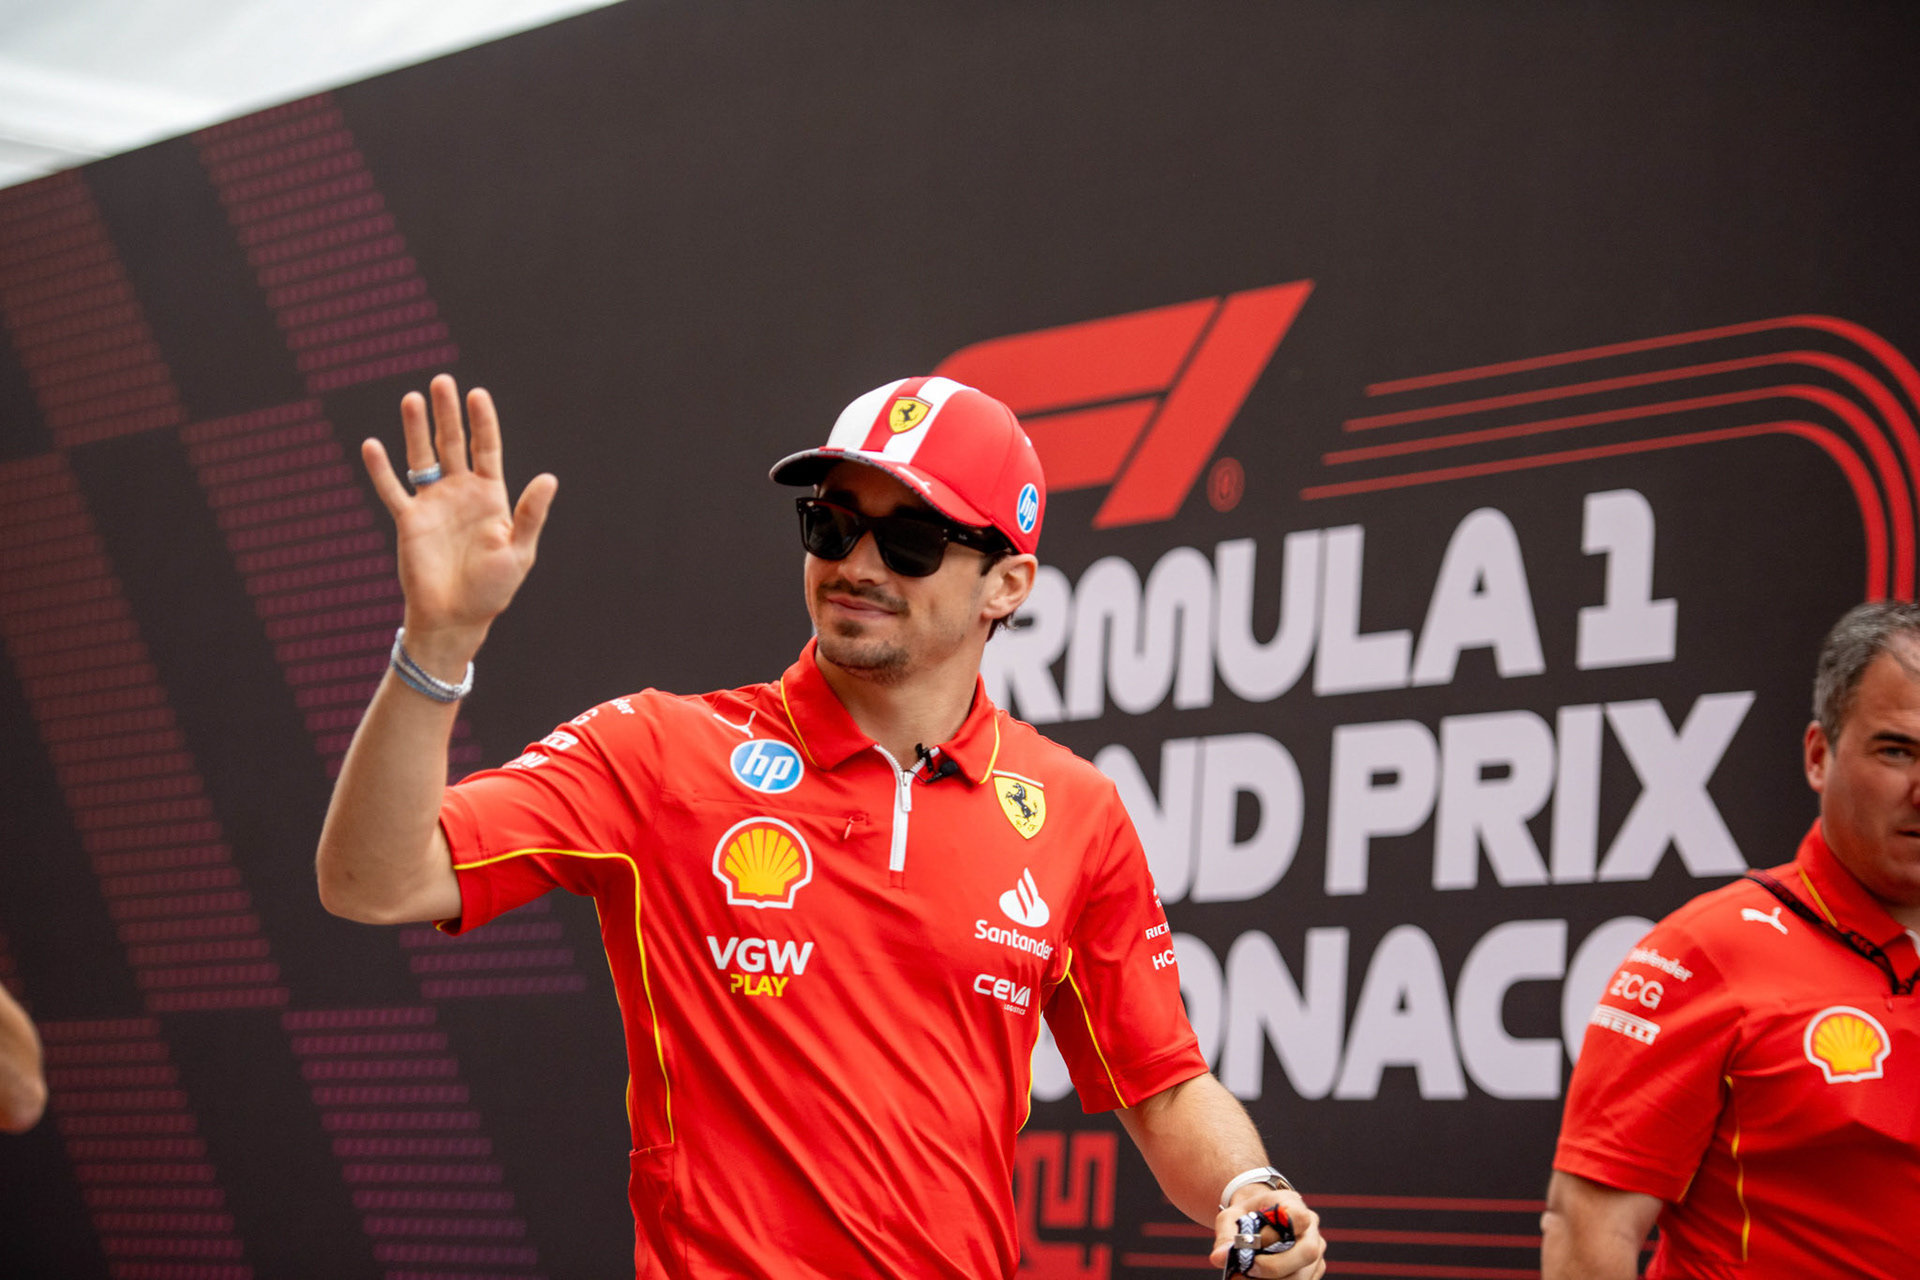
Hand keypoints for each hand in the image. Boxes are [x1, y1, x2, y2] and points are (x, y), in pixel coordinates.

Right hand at [362, 374, 557, 671]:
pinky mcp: (409, 521)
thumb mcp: (519, 551)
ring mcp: (433, 504)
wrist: (455, 618)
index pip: (486, 449)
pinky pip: (392, 489)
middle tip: (442, 381)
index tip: (477, 393)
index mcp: (491, 497)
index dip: (482, 422)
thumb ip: (530, 514)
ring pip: (422, 457)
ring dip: (416, 429)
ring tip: (412, 397)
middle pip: (453, 444)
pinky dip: (381, 469)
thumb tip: (549, 477)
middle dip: (448, 413)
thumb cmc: (492, 589)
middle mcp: (460, 493)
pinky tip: (372, 445)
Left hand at [1209, 1187, 1324, 1278]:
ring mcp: (1316, 1249)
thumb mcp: (1231, 1217)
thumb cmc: (1246, 1216)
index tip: (1252, 1244)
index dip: (1278, 1234)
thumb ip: (1226, 1235)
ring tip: (1245, 1279)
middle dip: (1276, 1267)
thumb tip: (1218, 1258)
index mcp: (1293, 1204)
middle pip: (1307, 1252)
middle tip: (1249, 1271)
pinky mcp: (1314, 1269)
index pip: (1299, 1217)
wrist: (1259, 1219)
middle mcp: (1310, 1227)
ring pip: (1304, 1274)